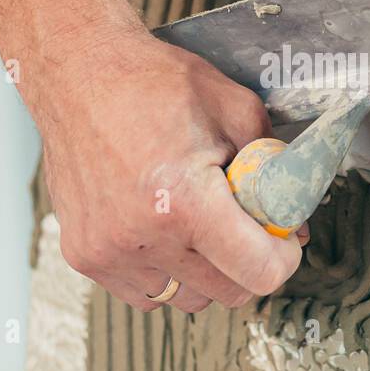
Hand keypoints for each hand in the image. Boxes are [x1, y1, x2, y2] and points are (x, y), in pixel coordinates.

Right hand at [39, 28, 303, 312]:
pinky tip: (163, 230)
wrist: (78, 73)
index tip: (282, 239)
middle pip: (227, 292)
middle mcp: (143, 236)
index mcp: (184, 201)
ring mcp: (109, 251)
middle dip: (246, 261)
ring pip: (185, 297)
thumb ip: (274, 168)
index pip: (258, 273)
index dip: (283, 257)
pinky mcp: (84, 255)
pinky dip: (164, 271)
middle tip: (242, 223)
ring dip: (203, 270)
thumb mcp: (236, 109)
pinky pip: (144, 292)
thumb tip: (292, 218)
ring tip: (196, 221)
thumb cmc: (152, 84)